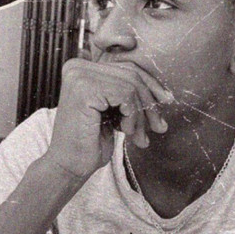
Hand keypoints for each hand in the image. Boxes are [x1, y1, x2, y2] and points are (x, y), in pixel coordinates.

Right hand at [46, 58, 173, 178]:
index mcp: (82, 67)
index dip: (150, 85)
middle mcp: (78, 67)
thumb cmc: (90, 142)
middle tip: (159, 127)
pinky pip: (126, 95)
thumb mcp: (114, 111)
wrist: (68, 166)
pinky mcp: (84, 89)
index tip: (165, 101)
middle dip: (149, 102)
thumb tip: (164, 93)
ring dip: (141, 115)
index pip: (127, 67)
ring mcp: (79, 76)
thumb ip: (129, 94)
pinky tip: (124, 131)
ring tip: (138, 136)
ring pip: (131, 86)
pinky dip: (132, 117)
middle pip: (132, 74)